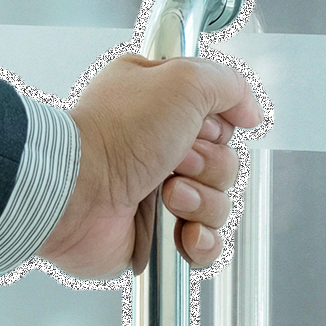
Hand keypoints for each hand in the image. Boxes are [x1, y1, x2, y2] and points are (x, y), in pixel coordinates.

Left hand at [38, 54, 261, 279]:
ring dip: (201, 203)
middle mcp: (160, 150)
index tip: (199, 128)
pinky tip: (182, 234)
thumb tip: (249, 111)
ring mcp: (158, 195)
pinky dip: (200, 242)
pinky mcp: (156, 236)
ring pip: (219, 206)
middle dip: (208, 168)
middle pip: (225, 165)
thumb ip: (228, 84)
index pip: (221, 122)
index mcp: (163, 107)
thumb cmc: (114, 135)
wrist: (76, 192)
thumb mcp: (183, 80)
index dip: (219, 129)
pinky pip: (204, 245)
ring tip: (165, 196)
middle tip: (175, 163)